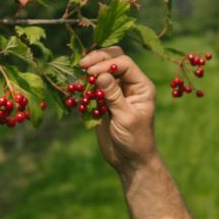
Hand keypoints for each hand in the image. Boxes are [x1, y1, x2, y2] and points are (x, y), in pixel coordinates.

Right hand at [80, 47, 156, 171]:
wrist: (129, 160)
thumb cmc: (135, 140)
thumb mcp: (126, 118)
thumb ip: (114, 96)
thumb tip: (102, 74)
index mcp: (141, 86)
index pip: (124, 64)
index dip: (107, 63)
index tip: (90, 71)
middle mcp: (130, 84)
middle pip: (114, 60)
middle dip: (98, 59)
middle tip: (82, 65)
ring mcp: (117, 90)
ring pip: (103, 70)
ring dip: (91, 70)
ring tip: (79, 75)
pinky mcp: (105, 99)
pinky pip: (94, 85)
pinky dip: (86, 83)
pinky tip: (78, 86)